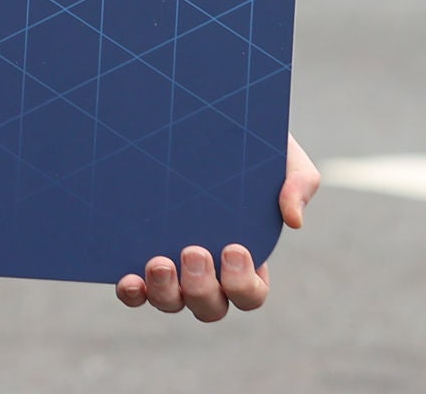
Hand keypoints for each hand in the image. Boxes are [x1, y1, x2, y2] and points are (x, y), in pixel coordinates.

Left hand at [116, 133, 317, 319]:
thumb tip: (294, 219)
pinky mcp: (140, 255)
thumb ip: (298, 184)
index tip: (234, 248)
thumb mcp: (282, 159)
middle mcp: (209, 273)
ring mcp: (174, 268)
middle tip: (194, 251)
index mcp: (247, 260)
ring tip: (158, 263)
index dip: (243, 284)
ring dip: (164, 293)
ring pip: (171, 302)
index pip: (250, 294)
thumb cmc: (252, 148)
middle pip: (209, 307)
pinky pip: (136, 290)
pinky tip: (127, 279)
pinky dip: (132, 293)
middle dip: (202, 287)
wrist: (204, 119)